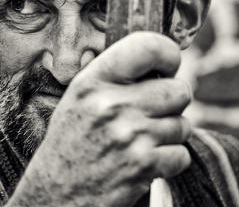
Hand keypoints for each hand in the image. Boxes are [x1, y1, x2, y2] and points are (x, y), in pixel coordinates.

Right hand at [7, 32, 191, 206]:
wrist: (56, 197)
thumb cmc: (70, 144)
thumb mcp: (79, 99)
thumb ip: (114, 77)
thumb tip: (160, 62)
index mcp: (93, 82)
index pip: (147, 46)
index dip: (169, 53)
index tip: (169, 66)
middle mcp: (111, 104)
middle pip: (178, 90)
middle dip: (173, 102)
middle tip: (155, 112)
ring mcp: (130, 136)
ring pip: (183, 124)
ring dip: (170, 135)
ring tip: (143, 141)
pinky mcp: (143, 166)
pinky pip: (182, 154)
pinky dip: (170, 161)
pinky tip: (146, 162)